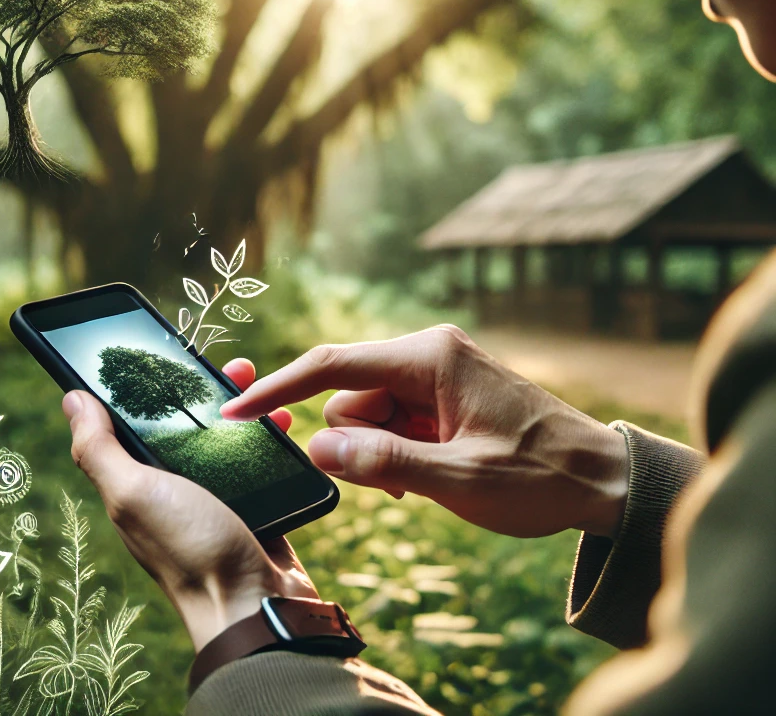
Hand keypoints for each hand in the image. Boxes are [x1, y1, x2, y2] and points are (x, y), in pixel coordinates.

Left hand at [63, 359, 316, 652]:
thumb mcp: (134, 492)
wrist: (257, 606)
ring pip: (225, 437)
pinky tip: (282, 422)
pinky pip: (258, 461)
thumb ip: (100, 449)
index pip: (132, 422)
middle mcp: (172, 489)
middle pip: (184, 423)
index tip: (165, 350)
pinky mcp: (253, 506)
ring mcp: (215, 498)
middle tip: (232, 365)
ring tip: (260, 384)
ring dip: (243, 407)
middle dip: (205, 388)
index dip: (144, 385)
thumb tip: (70, 398)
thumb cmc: (189, 550)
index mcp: (137, 483)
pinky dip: (269, 437)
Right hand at [221, 326, 628, 539]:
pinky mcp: (442, 394)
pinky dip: (396, 450)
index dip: (279, 390)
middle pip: (349, 396)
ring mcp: (435, 373)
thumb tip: (316, 448)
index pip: (332, 366)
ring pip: (367, 412)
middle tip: (401, 485)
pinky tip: (430, 474)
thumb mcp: (460, 480)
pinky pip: (392, 420)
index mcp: (428, 357)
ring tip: (427, 481)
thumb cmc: (542, 476)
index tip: (236, 411)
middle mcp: (427, 353)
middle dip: (357, 443)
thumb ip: (384, 463)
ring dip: (380, 452)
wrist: (602, 479)